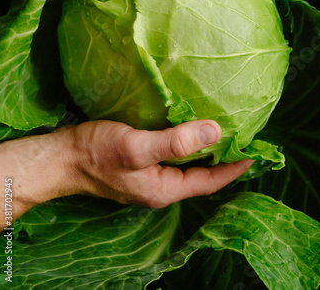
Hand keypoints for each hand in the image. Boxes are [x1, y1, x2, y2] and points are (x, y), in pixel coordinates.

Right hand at [72, 119, 252, 208]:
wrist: (64, 157)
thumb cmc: (97, 152)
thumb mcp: (137, 147)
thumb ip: (176, 142)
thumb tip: (216, 132)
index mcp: (164, 189)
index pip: (210, 181)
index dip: (234, 168)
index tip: (255, 153)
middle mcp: (160, 187)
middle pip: (201, 175)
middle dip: (223, 160)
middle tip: (243, 139)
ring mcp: (149, 177)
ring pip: (187, 166)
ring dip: (205, 152)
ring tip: (223, 133)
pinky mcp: (140, 165)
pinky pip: (173, 158)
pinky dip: (187, 146)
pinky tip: (189, 130)